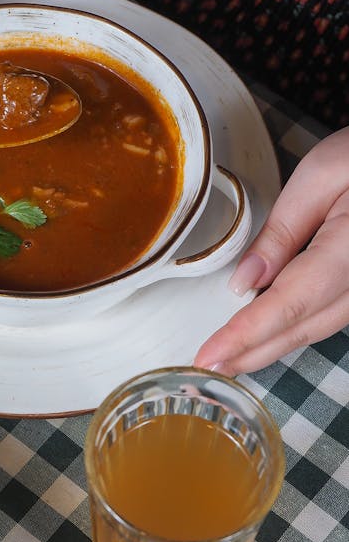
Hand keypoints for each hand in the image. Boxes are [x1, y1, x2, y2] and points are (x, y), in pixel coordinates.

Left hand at [196, 127, 348, 374]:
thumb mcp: (321, 174)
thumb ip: (282, 231)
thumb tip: (245, 285)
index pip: (290, 303)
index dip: (247, 334)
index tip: (210, 355)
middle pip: (305, 326)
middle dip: (253, 352)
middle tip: (209, 366)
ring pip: (320, 327)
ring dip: (273, 346)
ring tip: (230, 357)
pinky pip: (333, 315)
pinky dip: (297, 327)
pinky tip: (267, 334)